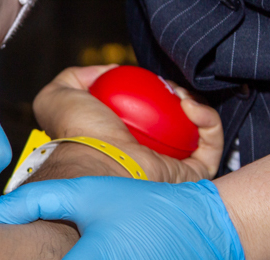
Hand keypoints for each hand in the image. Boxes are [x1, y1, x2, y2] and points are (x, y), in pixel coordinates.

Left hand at [33, 66, 223, 180]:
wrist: (93, 164)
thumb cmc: (75, 135)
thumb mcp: (57, 98)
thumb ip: (72, 78)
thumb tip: (106, 72)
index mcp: (120, 141)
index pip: (147, 115)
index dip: (155, 92)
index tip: (150, 81)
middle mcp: (146, 156)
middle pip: (176, 121)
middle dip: (179, 96)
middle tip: (169, 88)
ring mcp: (171, 168)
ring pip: (198, 131)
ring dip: (196, 104)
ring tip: (178, 94)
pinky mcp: (191, 177)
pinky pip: (212, 145)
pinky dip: (208, 120)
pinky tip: (189, 106)